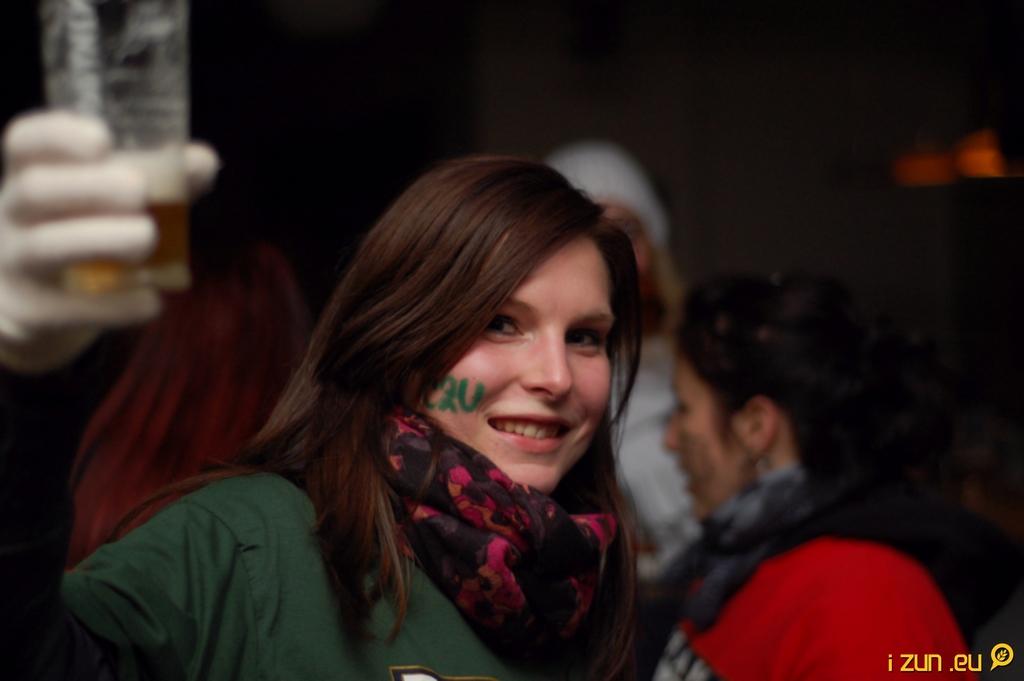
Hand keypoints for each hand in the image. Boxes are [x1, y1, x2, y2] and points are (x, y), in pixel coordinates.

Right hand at [0, 111, 219, 373]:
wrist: (41, 304)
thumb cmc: (86, 231)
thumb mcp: (115, 200)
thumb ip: (162, 179)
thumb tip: (204, 161)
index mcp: (29, 174)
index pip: (22, 140)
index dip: (58, 135)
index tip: (103, 141)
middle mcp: (11, 215)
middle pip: (35, 190)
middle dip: (93, 187)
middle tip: (139, 191)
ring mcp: (14, 264)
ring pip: (45, 246)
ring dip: (104, 239)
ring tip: (147, 238)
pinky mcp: (31, 311)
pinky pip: (68, 308)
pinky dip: (116, 305)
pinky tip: (151, 301)